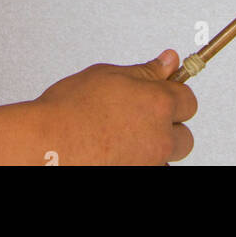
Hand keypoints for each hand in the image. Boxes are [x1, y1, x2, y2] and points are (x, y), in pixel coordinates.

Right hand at [32, 50, 196, 164]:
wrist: (47, 144)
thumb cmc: (69, 110)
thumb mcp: (109, 75)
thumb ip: (145, 71)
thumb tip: (168, 61)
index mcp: (158, 104)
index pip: (188, 100)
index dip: (174, 96)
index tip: (164, 94)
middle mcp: (160, 137)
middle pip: (184, 136)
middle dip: (169, 128)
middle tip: (142, 119)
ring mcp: (149, 162)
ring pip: (165, 157)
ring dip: (153, 149)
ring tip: (123, 138)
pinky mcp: (136, 175)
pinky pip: (148, 169)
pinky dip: (138, 162)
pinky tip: (116, 152)